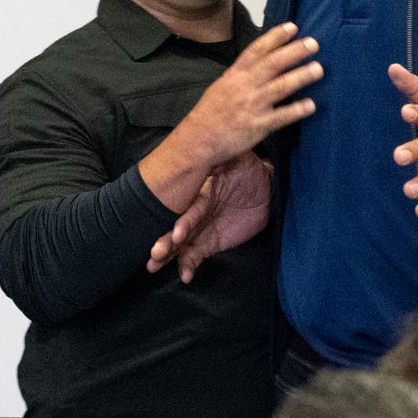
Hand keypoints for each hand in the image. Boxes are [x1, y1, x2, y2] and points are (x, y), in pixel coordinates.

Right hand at [147, 152, 271, 281]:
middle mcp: (196, 211)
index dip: (182, 221)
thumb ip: (225, 155)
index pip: (189, 208)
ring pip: (179, 243)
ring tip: (153, 266)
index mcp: (202, 192)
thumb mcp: (240, 158)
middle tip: (154, 254)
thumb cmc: (250, 170)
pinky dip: (188, 266)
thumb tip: (211, 141)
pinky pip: (194, 256)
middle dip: (165, 241)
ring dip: (168, 254)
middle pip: (177, 228)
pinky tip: (184, 276)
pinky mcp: (208, 243)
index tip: (175, 234)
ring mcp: (200, 228)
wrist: (265, 189)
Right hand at [181, 24, 322, 165]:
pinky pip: (281, 116)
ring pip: (280, 87)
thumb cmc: (211, 112)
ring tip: (318, 69)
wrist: (198, 139)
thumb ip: (243, 73)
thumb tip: (264, 60)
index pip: (257, 50)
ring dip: (301, 76)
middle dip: (294, 52)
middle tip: (313, 43)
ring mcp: (252, 106)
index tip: (293, 27)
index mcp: (235, 74)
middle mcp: (245, 86)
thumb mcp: (223, 85)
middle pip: (273, 64)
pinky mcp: (258, 126)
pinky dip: (296, 110)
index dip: (276, 37)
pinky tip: (311, 105)